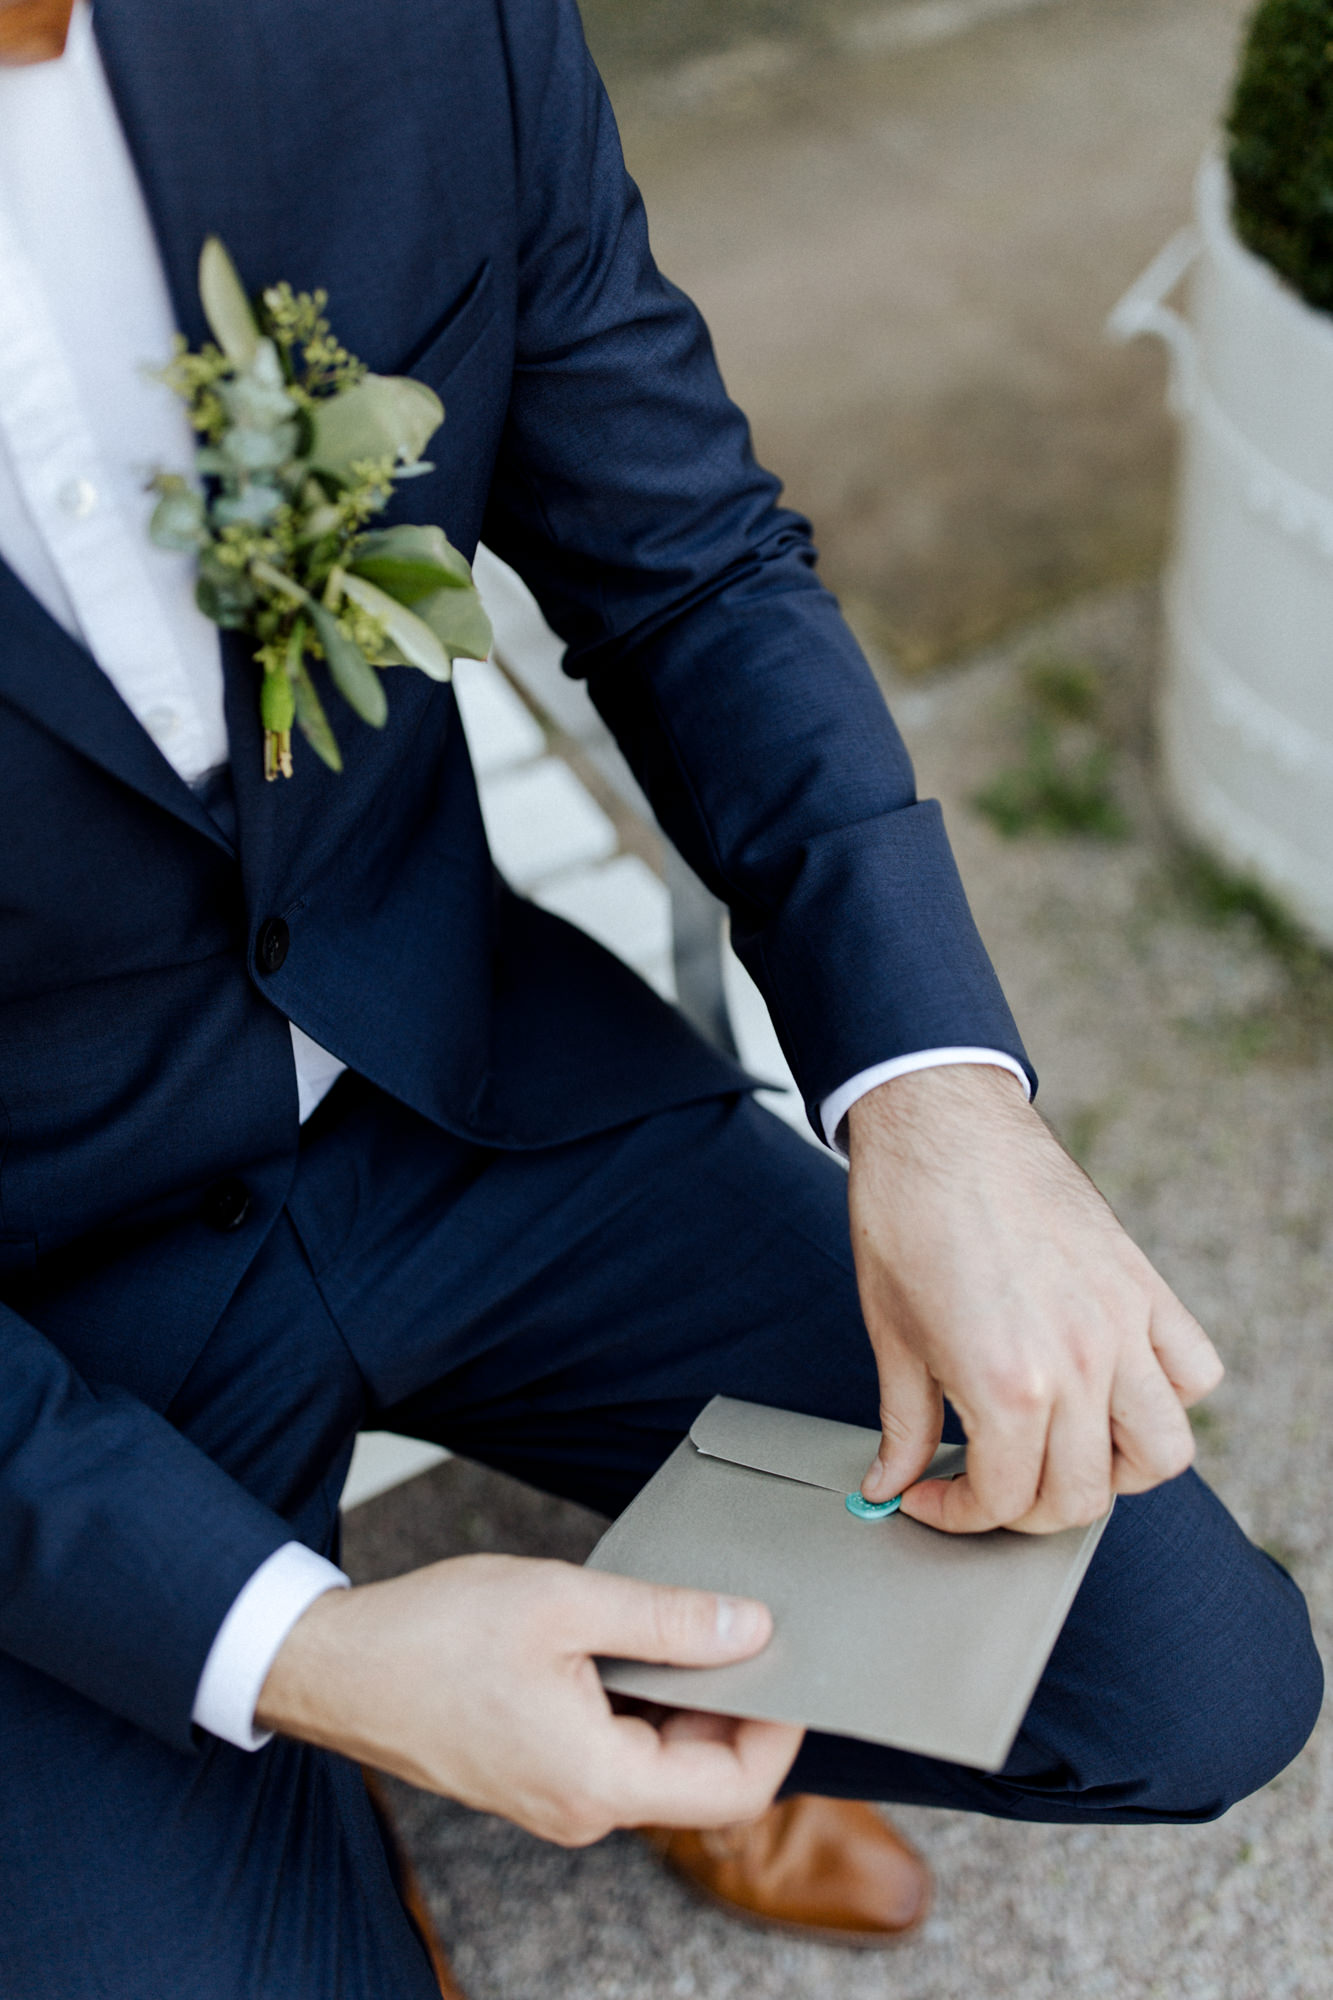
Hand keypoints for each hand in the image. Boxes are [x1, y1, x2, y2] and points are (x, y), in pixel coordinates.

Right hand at [256, 1554, 802, 1844]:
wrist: (334, 1665)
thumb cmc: (435, 1633)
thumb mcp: (564, 1602)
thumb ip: (667, 1621)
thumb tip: (752, 1629)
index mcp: (598, 1781)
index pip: (735, 1787)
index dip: (779, 1726)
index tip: (793, 1658)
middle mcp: (584, 1810)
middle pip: (702, 1777)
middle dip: (735, 1704)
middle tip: (744, 1622)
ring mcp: (558, 1799)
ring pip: (660, 1761)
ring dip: (684, 1698)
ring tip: (682, 1620)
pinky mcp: (537, 1778)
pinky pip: (617, 1751)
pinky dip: (641, 1702)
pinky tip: (629, 1641)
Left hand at [847, 1065, 1222, 1534]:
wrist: (939, 1123)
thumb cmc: (905, 1216)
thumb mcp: (891, 1335)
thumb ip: (903, 1426)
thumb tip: (890, 1484)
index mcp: (1006, 1384)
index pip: (1007, 1500)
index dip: (959, 1515)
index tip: (930, 1499)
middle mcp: (1079, 1364)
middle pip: (1084, 1495)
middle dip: (1029, 1511)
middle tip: (990, 1488)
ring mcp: (1121, 1325)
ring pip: (1163, 1452)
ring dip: (1115, 1471)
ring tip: (1064, 1452)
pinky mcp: (1143, 1287)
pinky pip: (1193, 1371)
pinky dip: (1168, 1397)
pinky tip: (1115, 1390)